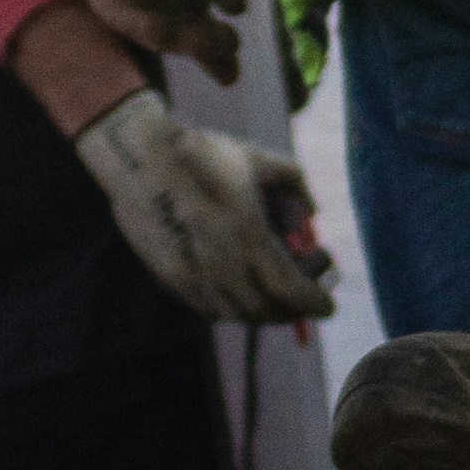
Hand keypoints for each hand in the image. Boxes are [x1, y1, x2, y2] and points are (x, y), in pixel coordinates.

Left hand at [75, 0, 254, 83]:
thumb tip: (234, 9)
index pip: (202, 19)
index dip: (215, 48)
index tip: (233, 69)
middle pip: (176, 27)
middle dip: (200, 49)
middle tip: (226, 59)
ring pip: (146, 24)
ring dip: (174, 40)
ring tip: (206, 43)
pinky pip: (114, 6)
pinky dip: (138, 22)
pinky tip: (166, 28)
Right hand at [75, 88, 338, 327]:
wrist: (141, 158)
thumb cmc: (206, 154)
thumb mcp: (258, 159)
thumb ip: (295, 182)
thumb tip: (312, 213)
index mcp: (248, 234)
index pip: (290, 289)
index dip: (313, 304)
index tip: (329, 308)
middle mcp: (221, 262)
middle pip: (265, 310)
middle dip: (292, 312)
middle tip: (305, 304)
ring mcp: (193, 274)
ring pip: (235, 315)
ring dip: (263, 315)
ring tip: (276, 302)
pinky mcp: (171, 276)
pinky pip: (208, 308)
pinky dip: (232, 310)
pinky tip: (241, 296)